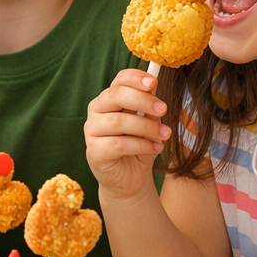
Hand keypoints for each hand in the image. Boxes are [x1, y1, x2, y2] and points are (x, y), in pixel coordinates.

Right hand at [85, 68, 168, 200]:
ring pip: (118, 122)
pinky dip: (141, 145)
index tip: (154, 82)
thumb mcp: (150, 123)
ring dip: (146, 127)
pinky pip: (118, 144)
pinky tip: (156, 148)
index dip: (135, 78)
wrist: (130, 178)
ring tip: (165, 135)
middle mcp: (96, 111)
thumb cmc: (139, 147)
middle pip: (115, 96)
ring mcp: (92, 131)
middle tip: (163, 109)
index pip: (118, 80)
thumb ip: (149, 107)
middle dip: (142, 100)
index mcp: (109, 99)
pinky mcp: (94, 152)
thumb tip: (154, 88)